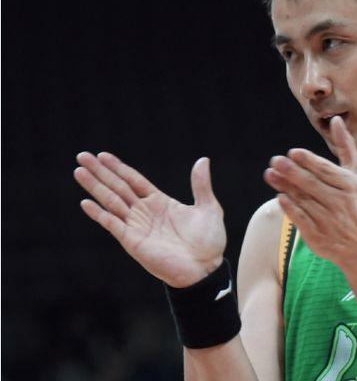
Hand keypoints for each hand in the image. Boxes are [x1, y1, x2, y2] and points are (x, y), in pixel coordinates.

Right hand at [74, 152, 225, 287]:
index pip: (134, 180)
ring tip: (78, 171)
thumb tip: (203, 160)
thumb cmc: (209, 242)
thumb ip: (201, 185)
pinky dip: (99, 214)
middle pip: (118, 187)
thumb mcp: (209, 207)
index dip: (118, 168)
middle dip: (100, 172)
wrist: (206, 269)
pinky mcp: (133, 241)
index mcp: (160, 202)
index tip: (102, 155)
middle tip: (82, 156)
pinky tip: (86, 203)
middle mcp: (144, 212)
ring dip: (95, 187)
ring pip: (111, 201)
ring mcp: (137, 226)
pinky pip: (113, 224)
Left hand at [263, 116, 356, 267]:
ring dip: (285, 187)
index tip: (293, 152)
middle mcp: (340, 202)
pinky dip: (290, 208)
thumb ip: (346, 147)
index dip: (309, 162)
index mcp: (349, 185)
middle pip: (312, 184)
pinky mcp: (318, 235)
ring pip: (303, 200)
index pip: (325, 171)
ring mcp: (329, 220)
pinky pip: (301, 219)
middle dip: (292, 172)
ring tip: (270, 174)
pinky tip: (280, 197)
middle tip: (275, 160)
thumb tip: (335, 120)